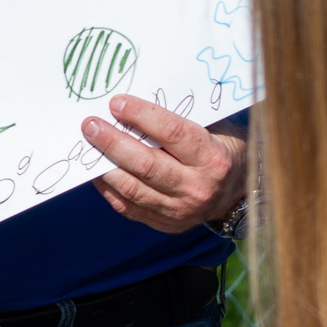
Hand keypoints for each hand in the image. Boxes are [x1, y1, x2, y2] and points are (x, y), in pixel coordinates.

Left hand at [87, 94, 246, 232]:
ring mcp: (180, 210)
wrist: (238, 195)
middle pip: (146, 164)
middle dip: (113, 142)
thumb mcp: (216, 128)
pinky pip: (128, 207)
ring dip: (105, 165)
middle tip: (90, 125)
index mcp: (213, 158)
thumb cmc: (223, 149)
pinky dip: (109, 188)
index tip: (117, 103)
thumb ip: (182, 118)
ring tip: (88, 144)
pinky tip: (97, 170)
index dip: (141, 115)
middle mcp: (196, 187)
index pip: (172, 133)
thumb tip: (136, 103)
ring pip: (133, 188)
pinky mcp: (165, 224)